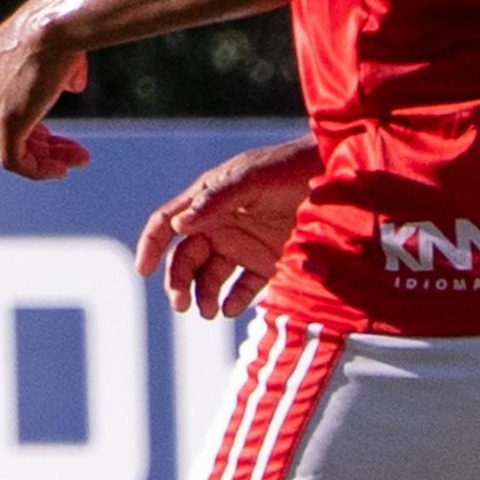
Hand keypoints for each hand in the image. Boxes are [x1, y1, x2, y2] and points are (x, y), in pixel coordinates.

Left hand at [0, 5, 90, 180]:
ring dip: (45, 159)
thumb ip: (64, 67)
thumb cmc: (67, 24)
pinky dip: (37, 170)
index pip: (7, 100)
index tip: (61, 134)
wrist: (60, 23)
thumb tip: (73, 86)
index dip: (35, 120)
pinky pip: (13, 159)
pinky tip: (59, 170)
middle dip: (44, 143)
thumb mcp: (62, 43)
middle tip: (75, 154)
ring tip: (73, 163)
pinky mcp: (6, 120)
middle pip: (7, 124)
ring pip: (11, 144)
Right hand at [135, 137, 318, 317]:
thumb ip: (216, 200)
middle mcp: (218, 225)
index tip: (143, 270)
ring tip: (208, 311)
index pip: (166, 223)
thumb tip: (178, 227)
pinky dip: (232, 301)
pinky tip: (229, 309)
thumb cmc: (288, 168)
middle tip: (181, 304)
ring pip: (209, 278)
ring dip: (202, 295)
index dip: (151, 245)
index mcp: (206, 200)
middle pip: (185, 259)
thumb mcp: (250, 178)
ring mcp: (241, 246)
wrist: (336, 179)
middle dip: (178, 282)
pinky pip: (241, 288)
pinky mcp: (264, 263)